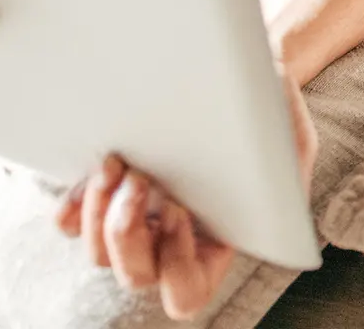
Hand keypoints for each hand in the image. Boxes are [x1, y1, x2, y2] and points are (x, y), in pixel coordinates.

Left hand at [56, 68, 314, 320]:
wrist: (241, 71)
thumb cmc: (270, 111)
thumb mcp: (294, 140)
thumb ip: (285, 169)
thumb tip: (261, 176)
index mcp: (218, 243)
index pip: (186, 292)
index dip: (176, 266)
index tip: (182, 211)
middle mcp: (171, 242)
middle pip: (134, 275)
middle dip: (128, 232)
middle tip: (141, 179)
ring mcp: (135, 220)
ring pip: (98, 253)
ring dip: (100, 213)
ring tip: (117, 162)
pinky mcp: (106, 192)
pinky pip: (70, 223)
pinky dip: (73, 207)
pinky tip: (96, 171)